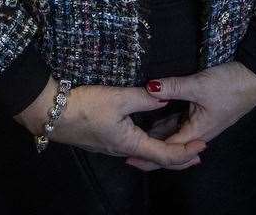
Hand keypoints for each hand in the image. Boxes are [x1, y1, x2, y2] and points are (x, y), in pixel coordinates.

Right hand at [15, 79, 204, 171]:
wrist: (51, 113)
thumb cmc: (85, 106)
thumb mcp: (118, 97)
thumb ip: (145, 97)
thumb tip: (166, 96)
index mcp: (131, 143)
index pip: (166, 155)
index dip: (186, 152)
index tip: (204, 146)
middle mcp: (124, 150)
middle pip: (157, 159)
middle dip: (180, 157)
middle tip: (199, 152)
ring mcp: (113, 146)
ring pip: (146, 153)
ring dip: (166, 151)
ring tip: (182, 144)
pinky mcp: (106, 140)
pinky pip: (135, 147)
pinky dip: (151, 145)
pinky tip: (154, 134)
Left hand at [125, 62, 255, 169]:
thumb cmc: (230, 85)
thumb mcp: (199, 85)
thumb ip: (173, 87)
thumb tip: (148, 87)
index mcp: (197, 133)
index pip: (168, 150)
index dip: (149, 155)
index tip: (129, 157)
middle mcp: (199, 132)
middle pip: (171, 145)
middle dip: (152, 148)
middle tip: (129, 149)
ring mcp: (203, 122)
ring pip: (176, 133)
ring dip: (159, 135)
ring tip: (137, 134)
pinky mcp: (205, 112)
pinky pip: (182, 122)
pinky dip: (168, 123)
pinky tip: (156, 118)